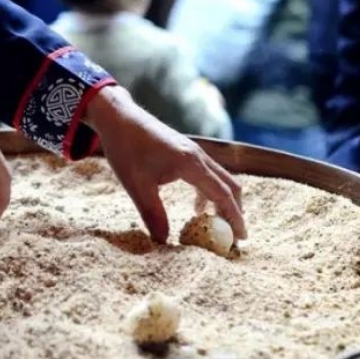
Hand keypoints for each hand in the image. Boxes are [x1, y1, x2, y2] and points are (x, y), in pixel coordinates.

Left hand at [84, 86, 246, 242]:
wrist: (118, 117)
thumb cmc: (125, 148)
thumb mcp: (136, 185)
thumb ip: (152, 214)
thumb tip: (163, 242)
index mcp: (191, 163)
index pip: (223, 194)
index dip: (234, 218)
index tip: (241, 239)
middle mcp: (199, 156)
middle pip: (230, 185)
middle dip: (236, 211)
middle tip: (234, 237)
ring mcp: (194, 152)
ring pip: (221, 179)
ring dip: (223, 202)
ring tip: (216, 225)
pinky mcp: (187, 151)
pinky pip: (208, 174)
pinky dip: (210, 193)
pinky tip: (197, 207)